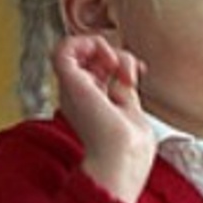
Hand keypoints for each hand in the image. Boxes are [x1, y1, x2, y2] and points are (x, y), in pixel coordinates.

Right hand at [52, 35, 155, 202]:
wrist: (121, 159)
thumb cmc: (130, 150)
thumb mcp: (130, 110)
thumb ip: (124, 90)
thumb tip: (127, 71)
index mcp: (91, 102)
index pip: (98, 68)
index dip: (120, 60)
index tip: (139, 71)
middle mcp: (78, 95)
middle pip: (89, 56)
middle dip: (116, 53)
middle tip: (130, 72)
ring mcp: (72, 89)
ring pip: (74, 47)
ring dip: (102, 46)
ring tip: (117, 64)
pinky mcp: (70, 84)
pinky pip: (62, 49)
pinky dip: (86, 42)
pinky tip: (107, 58)